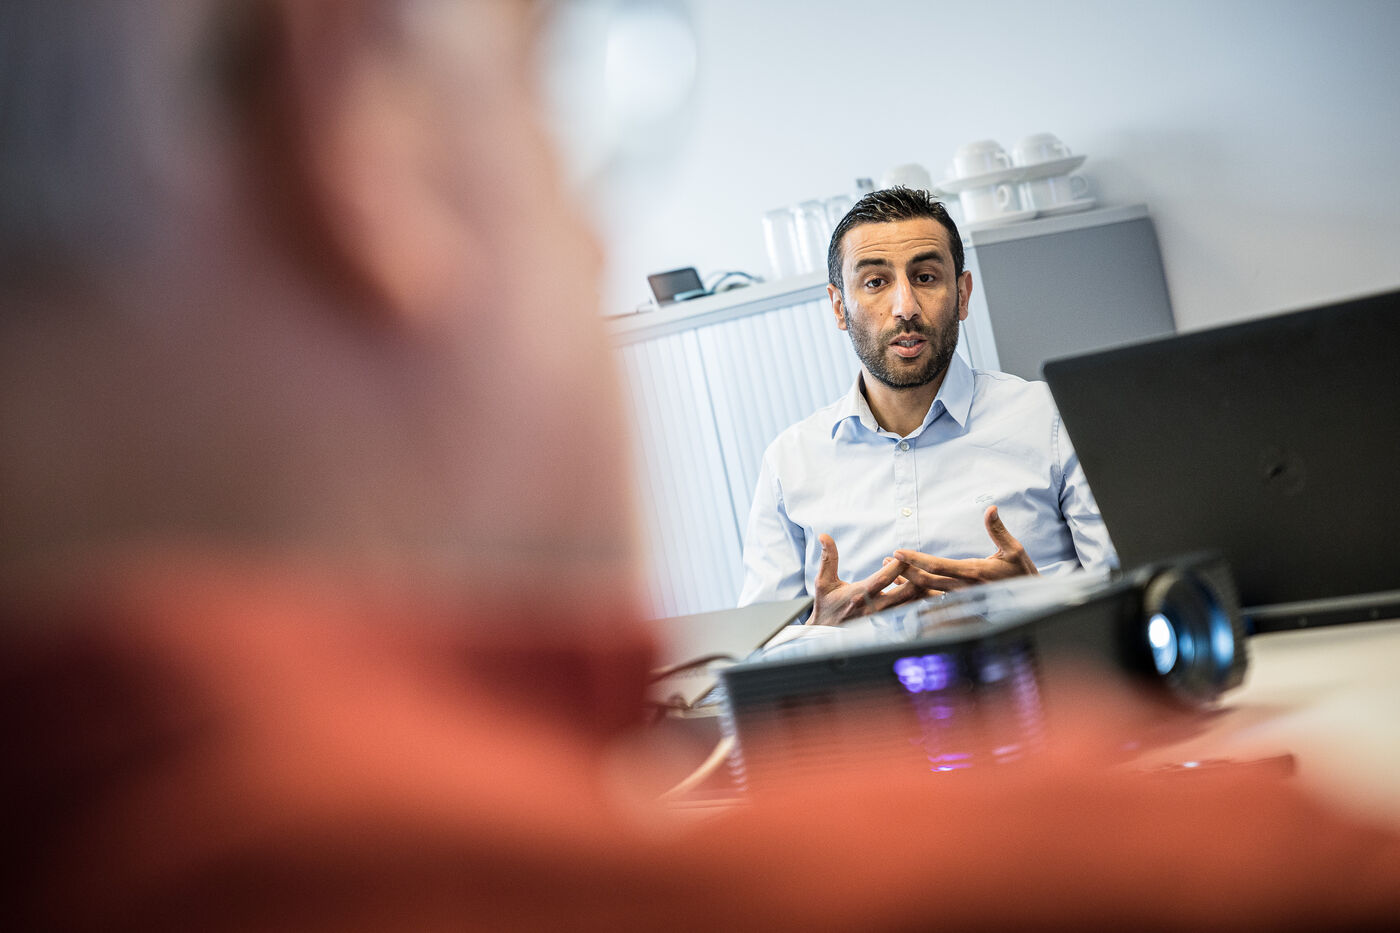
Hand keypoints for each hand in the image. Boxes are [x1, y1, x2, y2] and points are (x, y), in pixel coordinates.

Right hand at [810, 534, 922, 625]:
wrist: (827, 631)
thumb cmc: (826, 604)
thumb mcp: (823, 580)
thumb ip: (828, 558)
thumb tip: (824, 536)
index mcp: (860, 594)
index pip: (884, 578)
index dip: (897, 565)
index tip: (904, 553)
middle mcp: (875, 606)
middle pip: (905, 592)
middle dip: (916, 576)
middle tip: (925, 563)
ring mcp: (884, 615)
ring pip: (910, 602)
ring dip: (920, 588)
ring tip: (928, 574)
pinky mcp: (889, 620)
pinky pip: (908, 608)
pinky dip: (916, 597)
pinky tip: (920, 586)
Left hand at [892, 505, 1038, 593]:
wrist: (1033, 604)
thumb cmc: (1023, 574)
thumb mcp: (1015, 550)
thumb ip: (999, 530)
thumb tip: (991, 508)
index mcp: (973, 572)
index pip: (937, 566)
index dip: (915, 559)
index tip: (897, 552)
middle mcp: (964, 589)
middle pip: (926, 581)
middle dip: (904, 571)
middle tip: (884, 561)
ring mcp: (962, 600)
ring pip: (928, 594)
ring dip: (908, 584)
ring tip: (890, 575)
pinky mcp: (963, 607)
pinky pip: (936, 603)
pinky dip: (919, 597)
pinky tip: (906, 593)